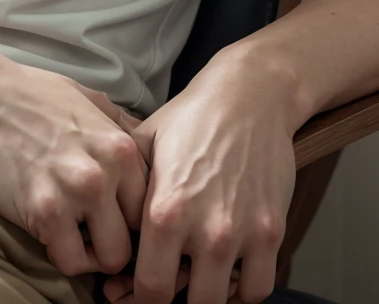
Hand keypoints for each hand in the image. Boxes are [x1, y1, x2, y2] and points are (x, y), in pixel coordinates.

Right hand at [0, 49, 149, 279]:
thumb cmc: (28, 96)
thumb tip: (148, 151)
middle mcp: (108, 167)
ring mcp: (78, 189)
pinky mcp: (45, 209)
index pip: (154, 204)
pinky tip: (47, 232)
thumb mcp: (86, 100)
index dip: (136, 219)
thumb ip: (119, 128)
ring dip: (92, 253)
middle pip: (140, 235)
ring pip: (112, 258)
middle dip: (117, 239)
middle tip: (92, 233)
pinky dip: (61, 256)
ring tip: (72, 234)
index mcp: (122, 144)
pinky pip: (70, 261)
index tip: (116, 221)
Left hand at [102, 44, 298, 303]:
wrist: (249, 96)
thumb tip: (106, 245)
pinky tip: (229, 273)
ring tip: (196, 278)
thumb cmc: (192, 119)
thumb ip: (124, 197)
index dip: (136, 296)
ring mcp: (242, 233)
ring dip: (207, 296)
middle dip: (171, 298)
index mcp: (165, 210)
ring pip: (221, 303)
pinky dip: (243, 290)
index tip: (132, 290)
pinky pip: (258, 289)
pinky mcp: (272, 231)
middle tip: (166, 283)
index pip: (148, 289)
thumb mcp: (143, 146)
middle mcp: (205, 229)